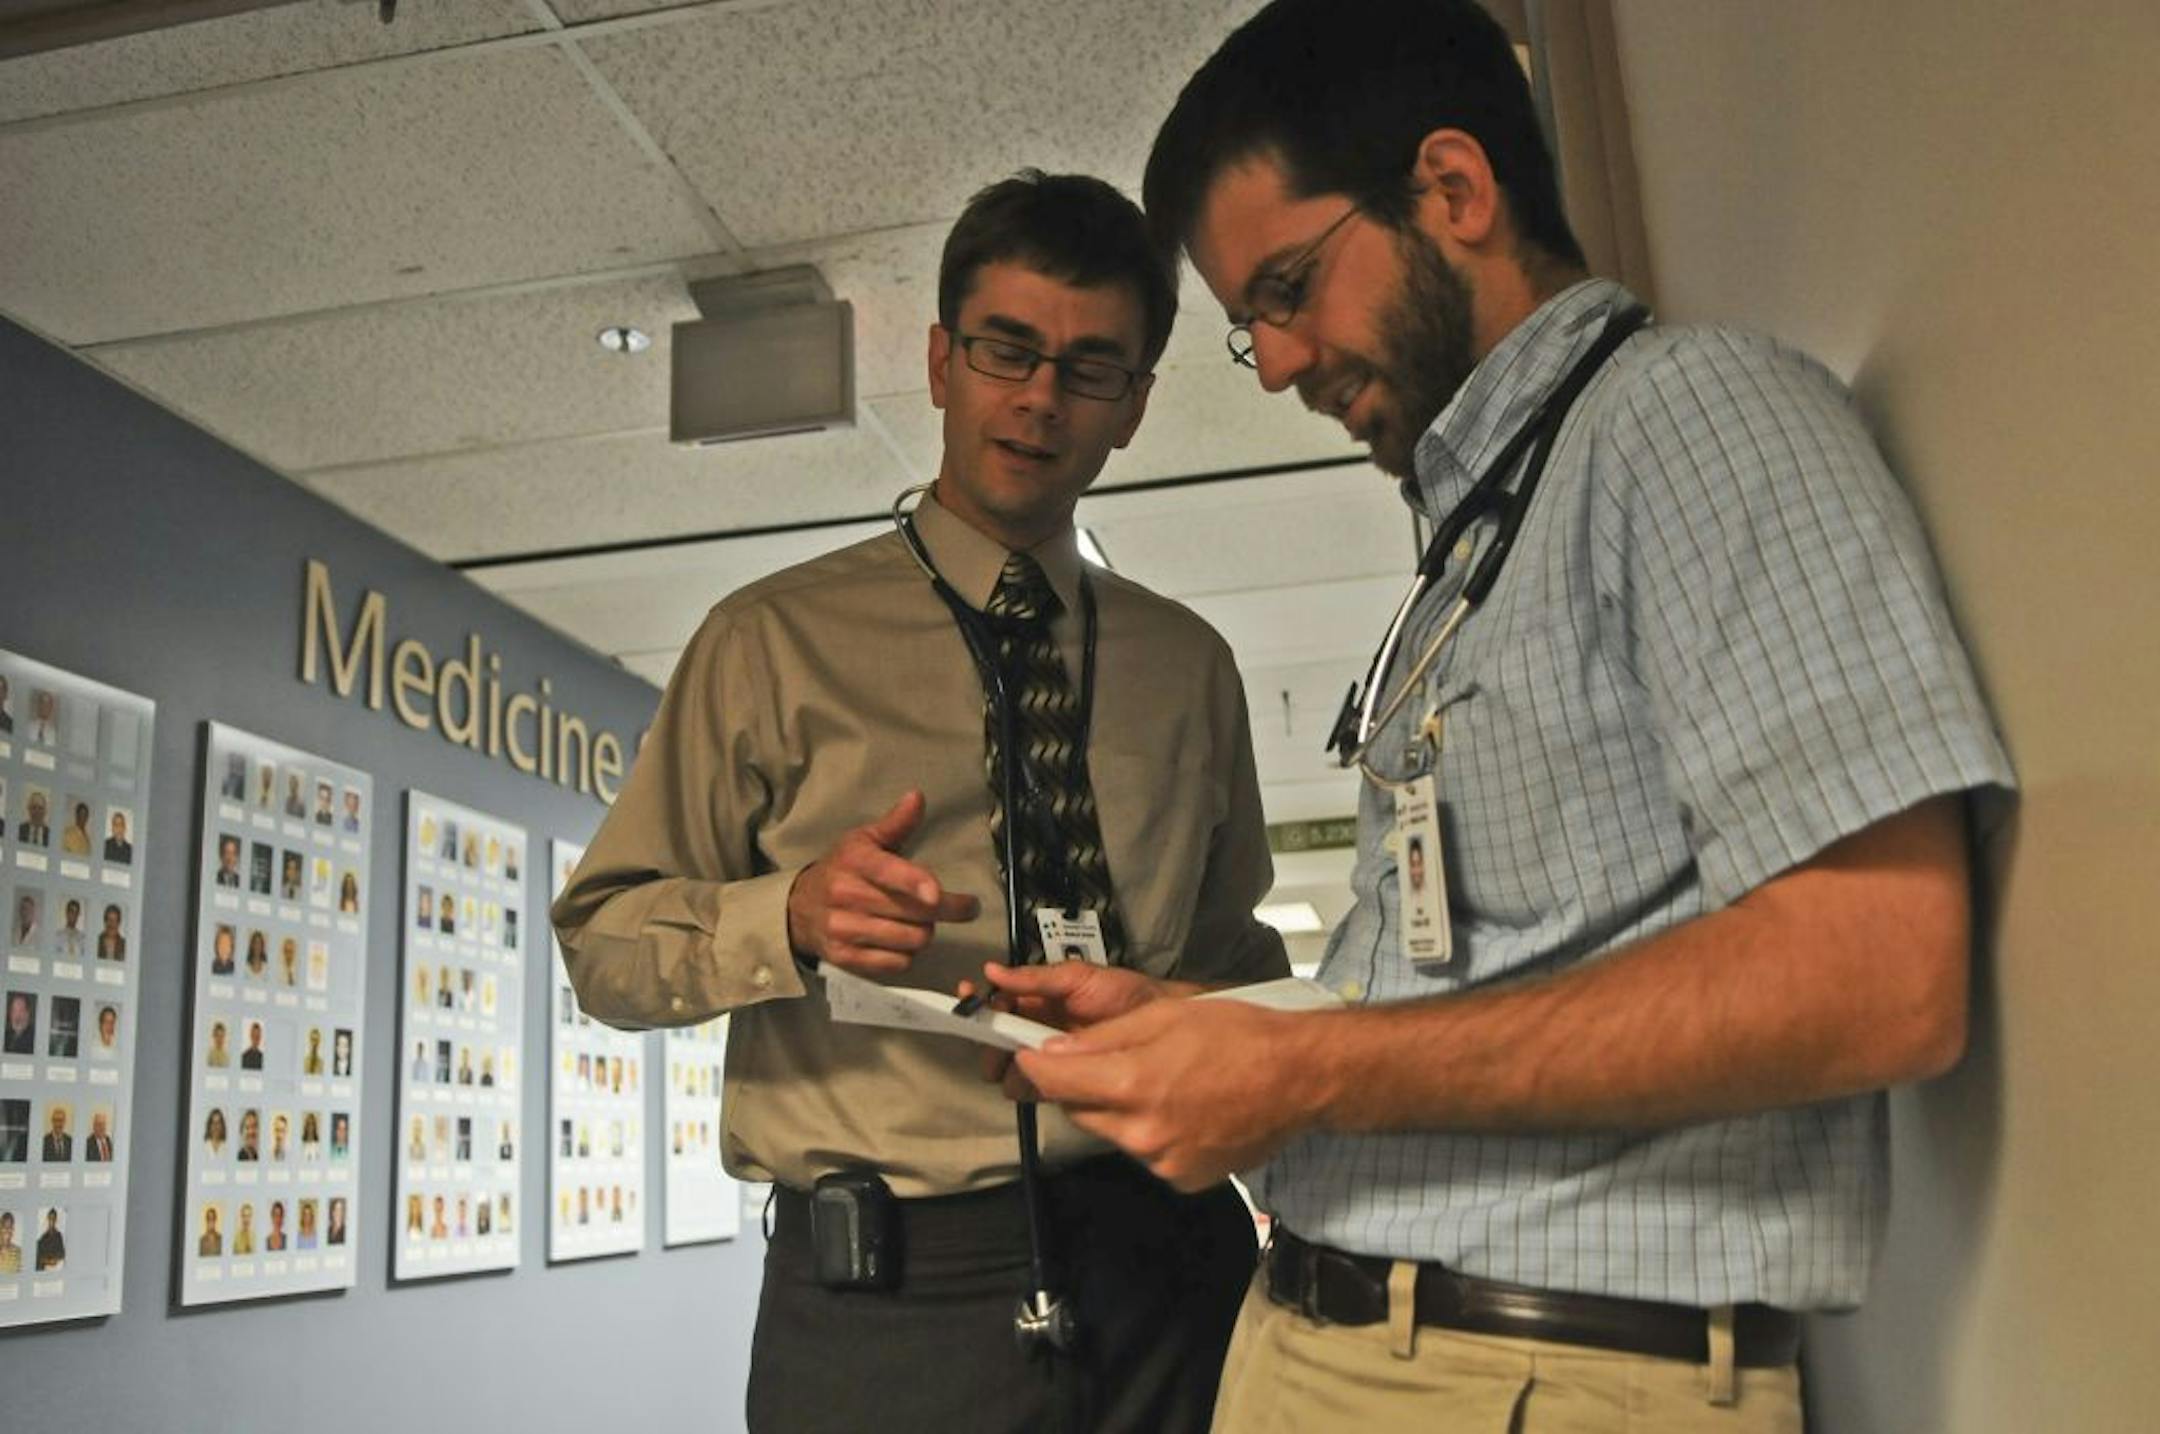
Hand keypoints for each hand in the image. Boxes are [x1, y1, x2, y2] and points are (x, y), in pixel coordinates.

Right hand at [786, 790, 978, 975]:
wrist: (798, 907)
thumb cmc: (842, 868)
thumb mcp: (864, 840)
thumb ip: (895, 823)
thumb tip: (917, 797)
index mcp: (854, 860)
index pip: (886, 871)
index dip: (913, 882)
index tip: (936, 892)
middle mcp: (845, 894)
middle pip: (912, 910)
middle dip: (948, 909)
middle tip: (964, 907)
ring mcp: (843, 929)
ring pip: (910, 939)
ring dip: (926, 932)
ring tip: (922, 922)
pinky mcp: (845, 958)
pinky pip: (896, 963)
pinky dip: (908, 954)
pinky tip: (902, 941)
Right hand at [964, 962, 1175, 1099]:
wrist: (1165, 1023)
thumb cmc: (1125, 994)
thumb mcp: (1079, 977)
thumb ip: (1036, 978)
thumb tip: (992, 971)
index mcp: (1039, 1003)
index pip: (998, 1007)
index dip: (981, 1006)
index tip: (968, 1002)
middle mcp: (1039, 1032)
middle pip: (997, 1043)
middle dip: (989, 1041)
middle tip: (995, 1038)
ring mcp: (1052, 1060)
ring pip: (1012, 1069)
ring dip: (1005, 1064)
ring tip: (1016, 1055)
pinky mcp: (1068, 1084)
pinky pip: (1036, 1089)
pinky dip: (1026, 1084)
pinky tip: (1033, 1074)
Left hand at [1015, 998, 1324, 1190]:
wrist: (1300, 1078)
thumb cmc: (1239, 1035)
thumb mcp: (1164, 1016)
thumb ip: (1101, 1040)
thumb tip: (1051, 1053)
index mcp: (1136, 1085)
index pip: (1054, 1082)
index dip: (1034, 1064)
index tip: (1026, 1054)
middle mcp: (1144, 1134)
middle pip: (1080, 1111)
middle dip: (1082, 1085)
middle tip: (1108, 1061)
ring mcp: (1164, 1163)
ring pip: (1113, 1133)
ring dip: (1119, 1110)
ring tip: (1161, 1083)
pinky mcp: (1183, 1181)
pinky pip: (1145, 1154)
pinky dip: (1151, 1133)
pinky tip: (1182, 1110)